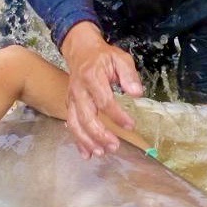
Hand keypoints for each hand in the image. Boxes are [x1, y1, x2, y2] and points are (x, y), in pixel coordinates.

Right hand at [60, 22, 143, 158]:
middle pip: (87, 117)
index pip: (104, 101)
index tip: (130, 125)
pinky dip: (78, 141)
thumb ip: (129, 75)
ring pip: (75, 124)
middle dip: (100, 134)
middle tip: (114, 146)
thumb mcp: (120, 59)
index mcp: (92, 77)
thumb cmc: (103, 57)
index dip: (117, 115)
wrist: (80, 52)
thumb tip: (137, 93)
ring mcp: (72, 100)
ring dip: (87, 141)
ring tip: (101, 153)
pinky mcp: (69, 106)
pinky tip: (87, 154)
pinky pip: (71, 126)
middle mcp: (79, 91)